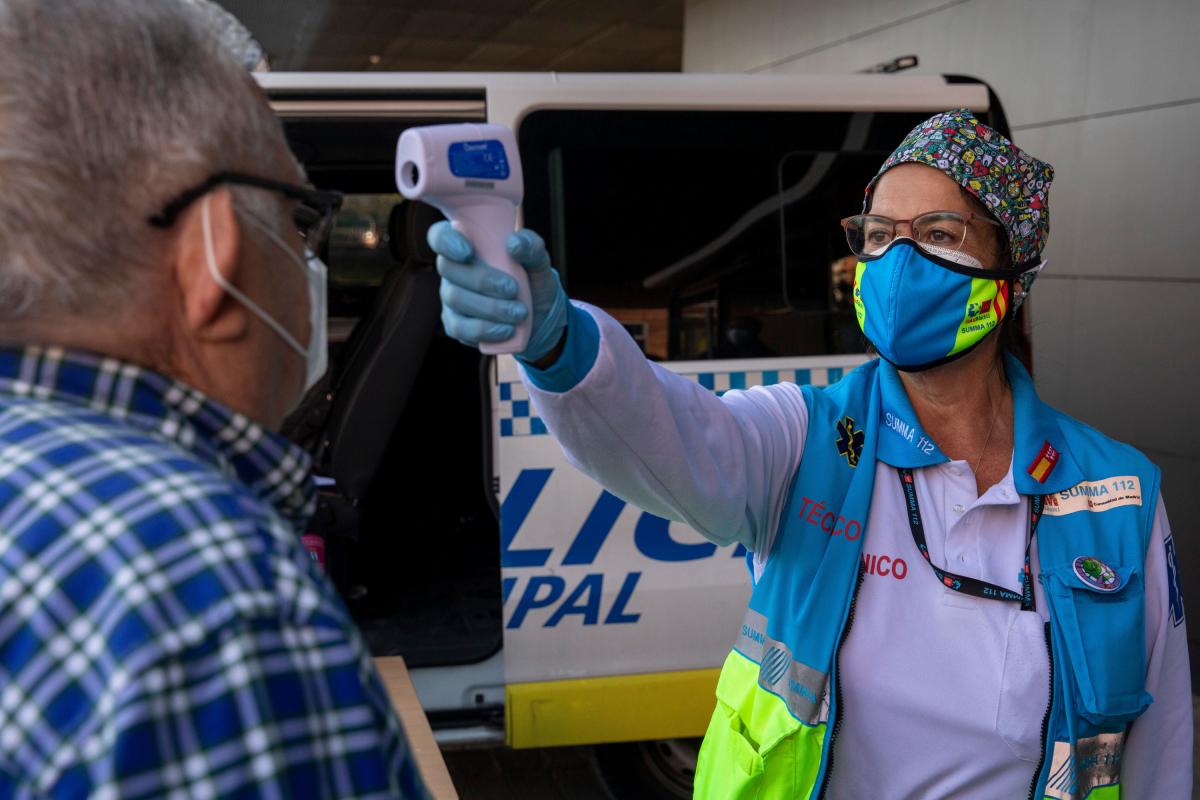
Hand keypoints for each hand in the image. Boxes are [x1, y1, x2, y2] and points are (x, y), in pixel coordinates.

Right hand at [427, 222, 568, 362]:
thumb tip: (514, 244)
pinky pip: (460, 328)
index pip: (440, 236)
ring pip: (455, 298)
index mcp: (466, 243)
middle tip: (513, 289)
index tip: (468, 252)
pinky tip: (507, 330)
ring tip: (519, 313)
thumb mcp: (538, 260)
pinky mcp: (455, 324)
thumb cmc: (531, 279)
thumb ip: (531, 246)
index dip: (447, 241)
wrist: (538, 315)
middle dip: (481, 280)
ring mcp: (451, 296)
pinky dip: (485, 329)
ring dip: (489, 307)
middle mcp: (453, 269)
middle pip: (448, 268)